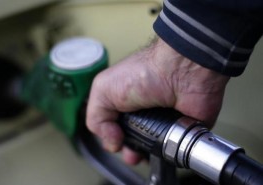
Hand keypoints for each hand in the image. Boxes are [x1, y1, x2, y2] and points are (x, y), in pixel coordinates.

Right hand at [86, 38, 229, 164]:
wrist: (179, 72)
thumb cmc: (145, 71)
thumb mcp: (103, 89)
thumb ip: (96, 116)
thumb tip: (110, 141)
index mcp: (124, 101)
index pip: (113, 127)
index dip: (112, 138)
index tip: (114, 142)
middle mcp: (143, 112)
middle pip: (132, 141)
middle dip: (129, 151)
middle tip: (131, 154)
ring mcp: (163, 121)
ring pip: (153, 148)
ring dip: (147, 156)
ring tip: (144, 156)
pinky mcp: (182, 129)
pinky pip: (175, 149)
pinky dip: (170, 154)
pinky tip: (163, 153)